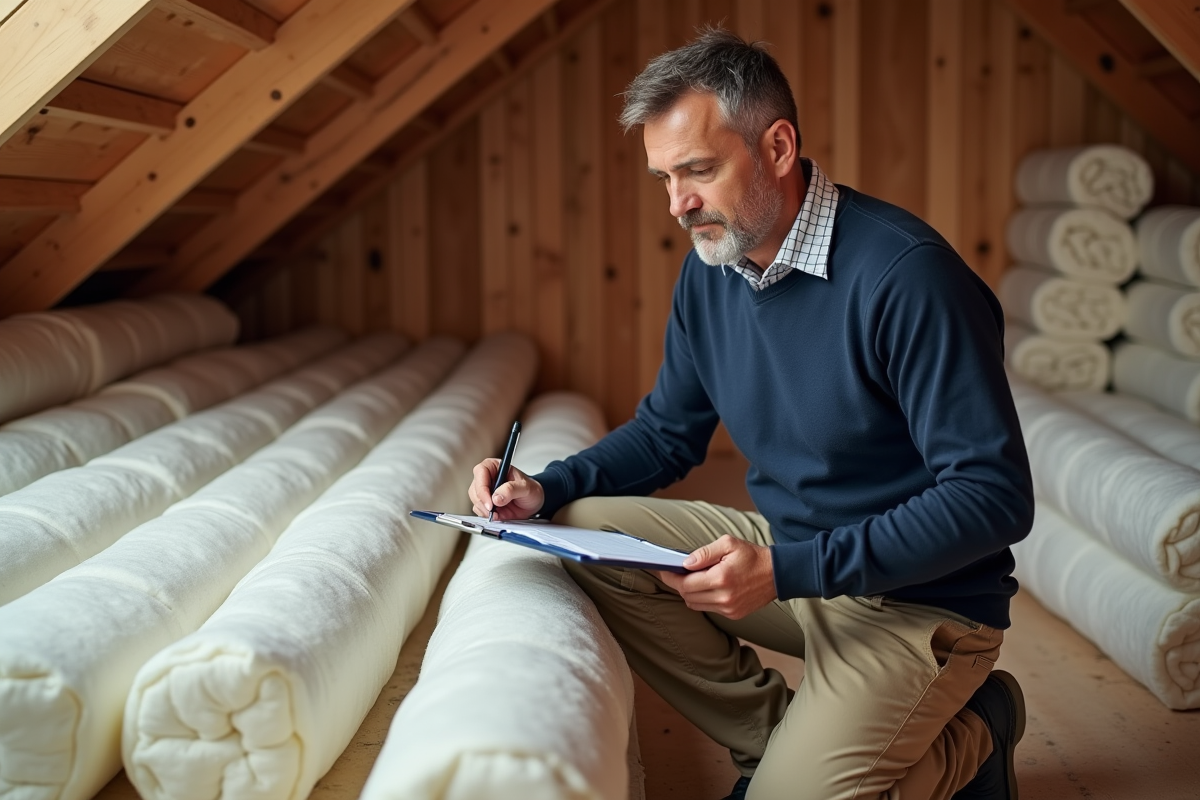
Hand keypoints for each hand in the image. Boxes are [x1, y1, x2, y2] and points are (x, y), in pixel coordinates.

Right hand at [468, 458, 544, 520]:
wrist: (534, 502)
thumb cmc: (530, 489)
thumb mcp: (526, 487)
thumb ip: (511, 490)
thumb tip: (496, 497)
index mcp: (495, 466)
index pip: (481, 472)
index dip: (482, 488)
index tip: (490, 502)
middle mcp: (487, 478)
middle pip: (475, 489)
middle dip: (483, 502)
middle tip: (494, 511)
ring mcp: (485, 491)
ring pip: (475, 501)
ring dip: (485, 510)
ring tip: (499, 513)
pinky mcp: (485, 503)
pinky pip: (479, 510)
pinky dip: (487, 515)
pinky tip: (498, 515)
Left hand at [657, 535, 776, 619]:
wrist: (777, 574)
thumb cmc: (752, 555)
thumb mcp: (728, 543)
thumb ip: (704, 553)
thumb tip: (685, 563)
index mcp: (721, 578)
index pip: (684, 584)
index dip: (670, 578)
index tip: (662, 570)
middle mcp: (724, 597)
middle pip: (687, 596)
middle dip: (678, 584)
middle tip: (676, 572)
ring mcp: (729, 608)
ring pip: (695, 605)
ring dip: (689, 593)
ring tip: (692, 579)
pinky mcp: (733, 614)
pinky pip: (708, 608)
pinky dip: (702, 599)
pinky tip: (706, 587)